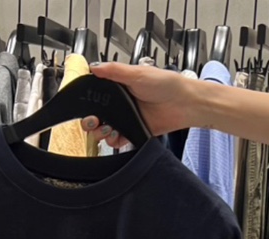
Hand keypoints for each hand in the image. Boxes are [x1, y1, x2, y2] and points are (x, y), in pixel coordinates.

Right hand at [81, 62, 195, 147]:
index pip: (96, 95)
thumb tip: (94, 66)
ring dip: (102, 132)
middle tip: (94, 121)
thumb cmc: (167, 85)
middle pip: (96, 116)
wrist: (184, 104)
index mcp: (119, 87)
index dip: (87, 102)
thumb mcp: (138, 73)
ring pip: (104, 130)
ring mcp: (127, 119)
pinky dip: (114, 141)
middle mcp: (121, 104)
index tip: (84, 106)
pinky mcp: (134, 132)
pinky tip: (117, 137)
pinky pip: (117, 140)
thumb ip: (115, 71)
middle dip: (91, 121)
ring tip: (108, 129)